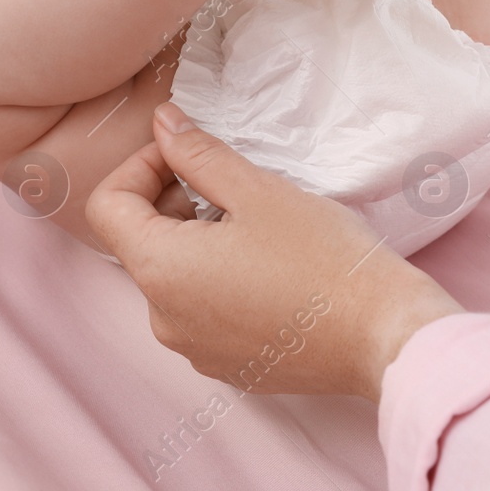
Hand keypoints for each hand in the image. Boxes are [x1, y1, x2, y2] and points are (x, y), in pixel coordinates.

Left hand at [87, 102, 463, 401]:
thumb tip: (162, 123)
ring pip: (174, 277)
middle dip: (174, 201)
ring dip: (200, 240)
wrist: (381, 336)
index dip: (139, 167)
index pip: (108, 206)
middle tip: (233, 183)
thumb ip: (198, 154)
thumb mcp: (257, 191)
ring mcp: (195, 350)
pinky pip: (203, 312)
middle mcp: (163, 319)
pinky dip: (220, 280)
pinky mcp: (228, 366)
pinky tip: (271, 266)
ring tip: (257, 224)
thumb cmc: (322, 257)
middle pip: (141, 242)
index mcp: (160, 271)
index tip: (186, 154)